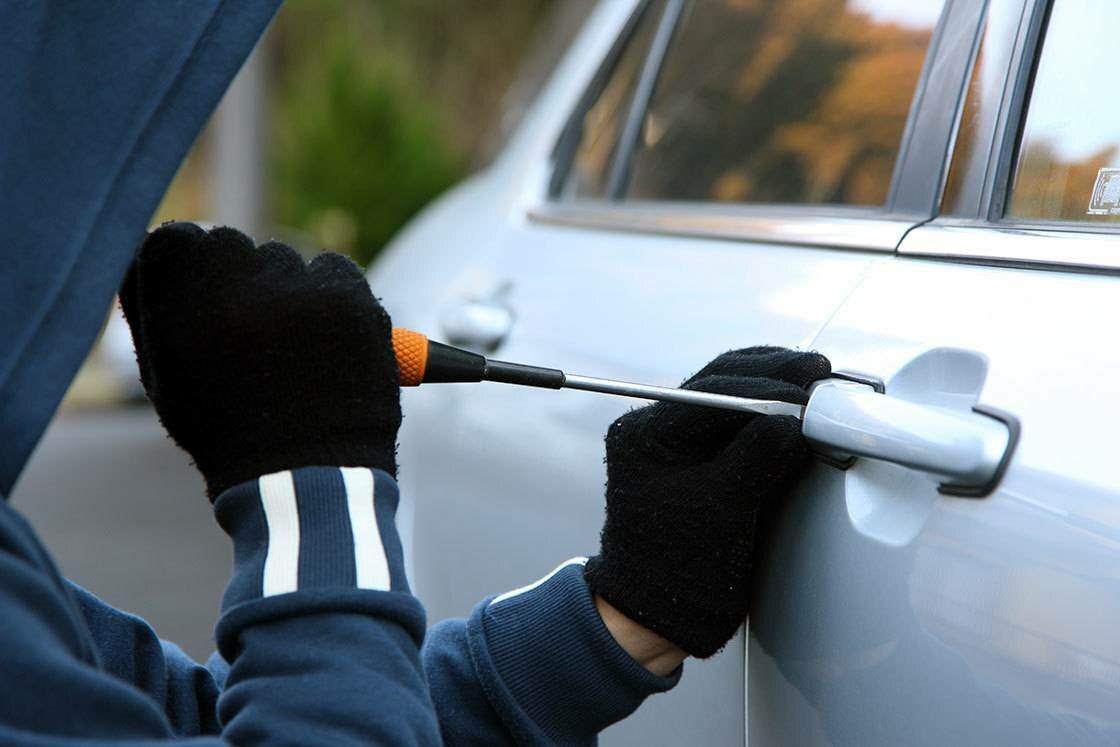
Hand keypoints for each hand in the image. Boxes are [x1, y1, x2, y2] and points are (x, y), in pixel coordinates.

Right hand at [119, 222, 400, 497]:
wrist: (306, 479)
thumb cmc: (229, 434)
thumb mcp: (169, 378)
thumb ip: (157, 309)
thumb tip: (164, 252)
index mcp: (183, 305)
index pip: (175, 240)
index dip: (189, 268)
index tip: (204, 297)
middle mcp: (240, 288)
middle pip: (232, 246)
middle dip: (239, 281)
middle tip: (254, 338)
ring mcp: (301, 291)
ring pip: (286, 260)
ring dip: (287, 291)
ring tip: (294, 353)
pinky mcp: (352, 300)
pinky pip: (336, 270)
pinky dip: (334, 296)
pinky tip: (328, 343)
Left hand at [584, 347, 830, 657]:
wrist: (660, 615)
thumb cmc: (675, 570)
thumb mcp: (722, 509)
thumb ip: (757, 457)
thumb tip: (795, 418)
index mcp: (645, 435)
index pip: (711, 392)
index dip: (765, 386)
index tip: (808, 388)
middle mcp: (657, 430)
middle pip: (720, 383)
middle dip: (773, 376)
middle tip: (818, 370)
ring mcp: (678, 443)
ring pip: (732, 396)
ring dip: (774, 388)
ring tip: (815, 383)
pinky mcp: (701, 460)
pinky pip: (738, 424)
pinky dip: (771, 416)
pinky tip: (799, 411)